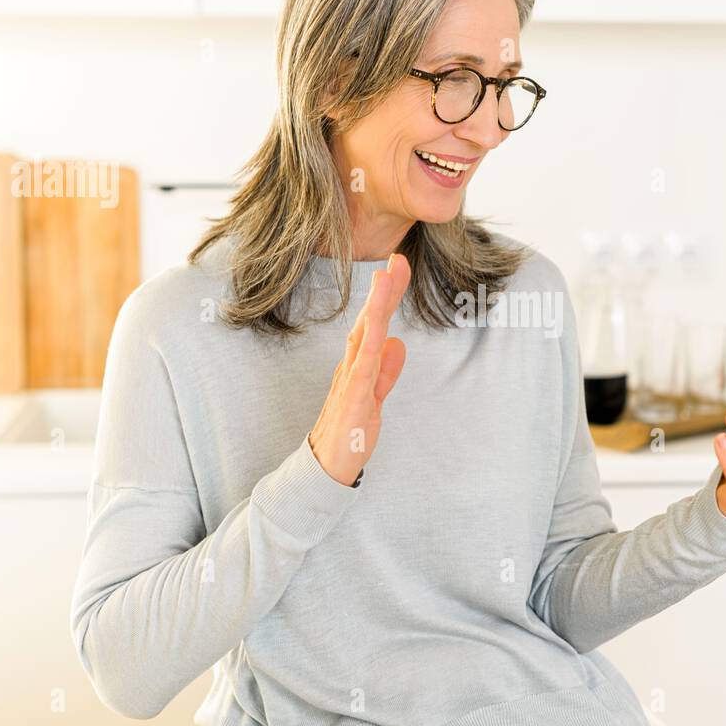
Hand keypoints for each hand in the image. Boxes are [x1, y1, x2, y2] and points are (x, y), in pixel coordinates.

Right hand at [308, 253, 410, 485]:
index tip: (399, 268)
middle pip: (371, 321)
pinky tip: (377, 322)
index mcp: (359, 364)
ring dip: (377, 305)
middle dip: (386, 290)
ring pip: (366, 335)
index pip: (376, 324)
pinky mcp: (352, 396)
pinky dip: (370, 342)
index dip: (388, 297)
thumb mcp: (374, 398)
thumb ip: (386, 372)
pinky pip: (363, 365)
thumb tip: (397, 343)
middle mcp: (352, 365)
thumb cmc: (347, 434)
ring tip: (387, 274)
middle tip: (398, 257)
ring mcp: (350, 378)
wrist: (326, 468)